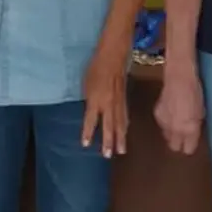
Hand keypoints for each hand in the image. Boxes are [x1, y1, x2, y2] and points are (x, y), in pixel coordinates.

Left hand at [82, 38, 129, 157]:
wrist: (113, 55)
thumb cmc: (95, 67)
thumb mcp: (86, 83)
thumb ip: (88, 99)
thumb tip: (90, 109)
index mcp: (96, 100)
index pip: (91, 120)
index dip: (88, 133)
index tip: (86, 145)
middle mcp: (108, 104)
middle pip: (109, 126)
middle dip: (109, 141)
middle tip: (109, 155)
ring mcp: (118, 102)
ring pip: (120, 123)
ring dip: (120, 137)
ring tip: (121, 150)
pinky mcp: (125, 98)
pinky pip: (125, 115)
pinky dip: (125, 125)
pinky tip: (126, 131)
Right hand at [154, 67, 204, 155]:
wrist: (179, 78)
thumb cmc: (195, 92)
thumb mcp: (201, 112)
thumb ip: (195, 126)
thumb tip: (193, 133)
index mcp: (190, 130)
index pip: (188, 150)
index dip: (190, 146)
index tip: (191, 142)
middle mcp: (176, 130)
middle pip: (174, 147)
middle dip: (178, 143)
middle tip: (183, 136)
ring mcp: (165, 123)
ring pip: (166, 136)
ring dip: (171, 132)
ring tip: (177, 122)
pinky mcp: (157, 115)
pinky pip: (162, 125)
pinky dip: (166, 122)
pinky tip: (170, 112)